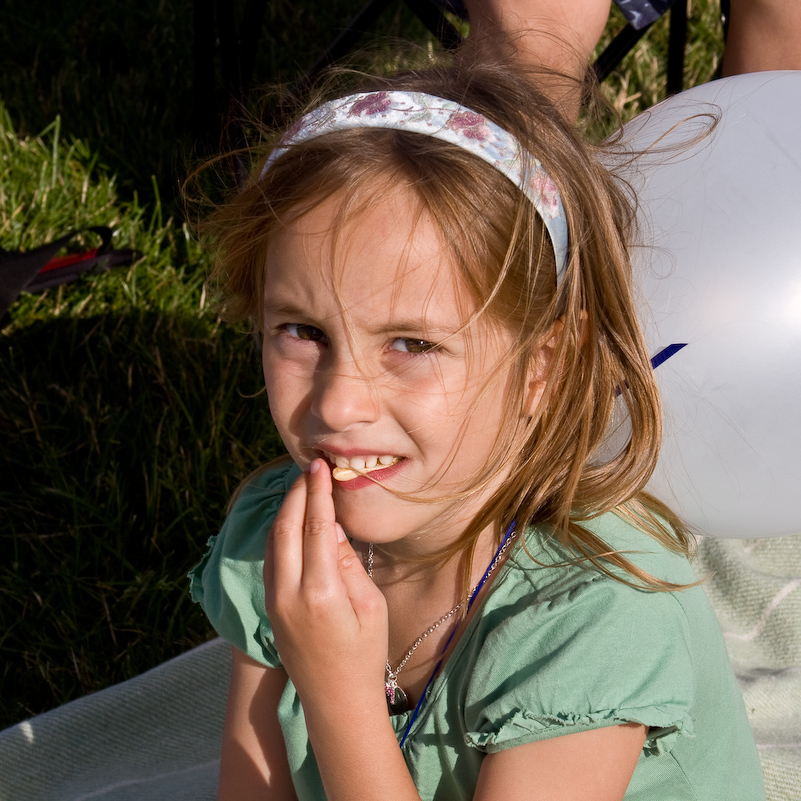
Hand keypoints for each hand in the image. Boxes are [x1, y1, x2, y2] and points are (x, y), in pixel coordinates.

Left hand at [263, 459, 388, 715]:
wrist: (335, 700)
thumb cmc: (364, 654)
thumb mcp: (370, 606)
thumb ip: (348, 562)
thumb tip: (330, 527)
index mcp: (320, 592)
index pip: (314, 527)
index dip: (317, 493)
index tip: (320, 467)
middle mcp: (288, 593)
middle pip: (285, 527)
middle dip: (296, 493)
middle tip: (309, 469)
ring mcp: (273, 601)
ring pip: (272, 541)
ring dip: (284, 510)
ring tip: (301, 487)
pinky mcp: (269, 607)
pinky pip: (270, 558)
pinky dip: (279, 532)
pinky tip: (292, 520)